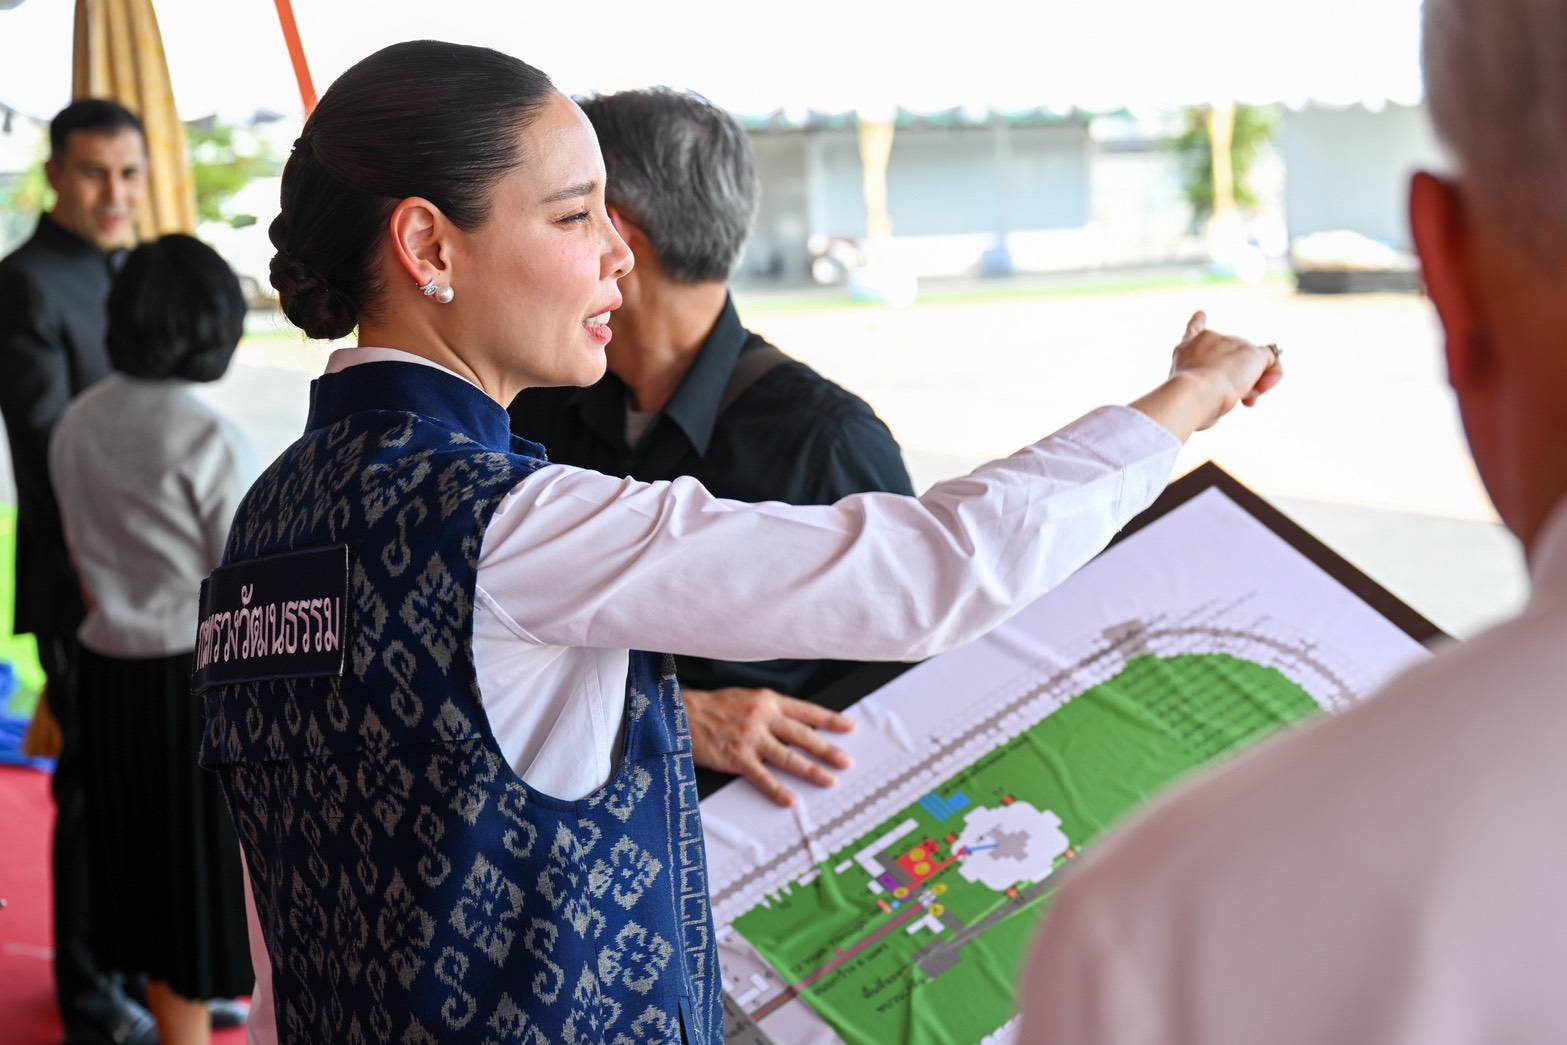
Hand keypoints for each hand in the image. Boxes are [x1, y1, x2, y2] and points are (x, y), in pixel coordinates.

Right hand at [683, 687, 855, 806]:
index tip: (850, 728)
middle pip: (803, 735)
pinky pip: (762, 777)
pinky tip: (791, 800)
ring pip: (788, 757)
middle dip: (828, 750)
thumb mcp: (746, 698)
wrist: (679, 715)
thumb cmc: (713, 707)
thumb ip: (770, 710)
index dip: (830, 720)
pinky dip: (777, 790)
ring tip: (829, 781)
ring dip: (811, 771)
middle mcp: (763, 718)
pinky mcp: (737, 758)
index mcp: (768, 700)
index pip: (807, 711)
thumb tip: (797, 725)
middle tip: (847, 762)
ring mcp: (750, 738)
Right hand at [1131, 310, 1282, 439]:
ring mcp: (1233, 342)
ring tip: (1238, 399)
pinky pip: (1271, 361)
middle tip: (1228, 400)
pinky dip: (1272, 377)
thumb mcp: (1187, 394)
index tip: (1201, 314)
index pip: (1193, 331)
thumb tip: (1233, 393)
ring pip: (1249, 365)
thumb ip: (1203, 390)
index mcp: (1186, 350)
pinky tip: (1262, 389)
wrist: (1193, 392)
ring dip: (1248, 385)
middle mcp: (1210, 339)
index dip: (1198, 323)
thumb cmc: (1186, 402)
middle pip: (1230, 358)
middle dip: (1232, 379)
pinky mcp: (1253, 351)